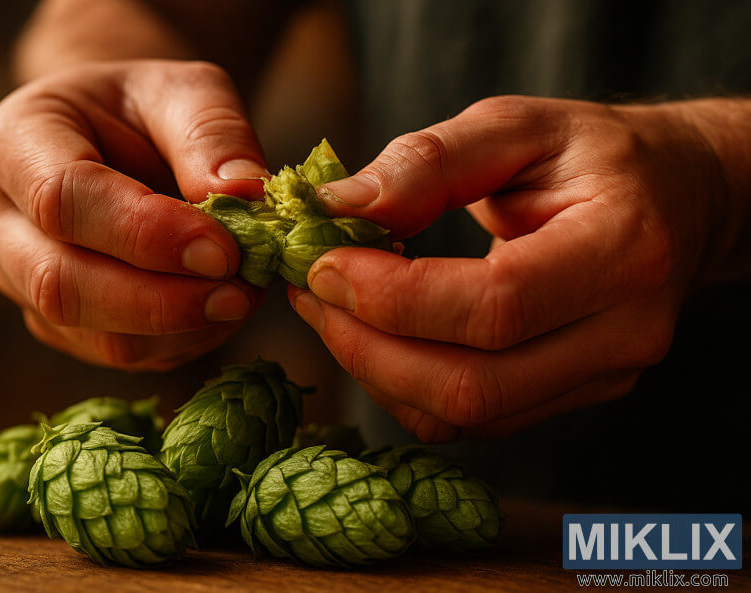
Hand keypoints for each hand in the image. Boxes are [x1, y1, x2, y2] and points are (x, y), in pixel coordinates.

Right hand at [0, 60, 268, 370]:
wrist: (122, 138)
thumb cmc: (149, 108)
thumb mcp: (186, 90)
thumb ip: (213, 132)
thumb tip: (245, 193)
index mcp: (12, 141)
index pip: (62, 199)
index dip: (145, 233)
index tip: (222, 249)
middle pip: (61, 283)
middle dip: (161, 300)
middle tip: (240, 293)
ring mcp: (19, 276)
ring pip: (89, 333)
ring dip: (177, 328)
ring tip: (241, 298)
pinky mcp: (56, 321)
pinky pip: (115, 352)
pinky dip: (178, 342)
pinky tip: (217, 312)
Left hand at [289, 96, 730, 440]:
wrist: (672, 202)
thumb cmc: (594, 157)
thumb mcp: (519, 127)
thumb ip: (431, 160)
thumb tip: (338, 207)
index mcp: (623, 251)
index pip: (494, 306)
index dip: (391, 296)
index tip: (322, 263)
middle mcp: (623, 334)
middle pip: (471, 384)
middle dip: (366, 345)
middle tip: (311, 292)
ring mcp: (600, 379)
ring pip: (463, 416)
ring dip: (375, 371)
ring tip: (331, 310)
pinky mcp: (568, 397)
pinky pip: (469, 421)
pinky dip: (404, 387)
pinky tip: (374, 336)